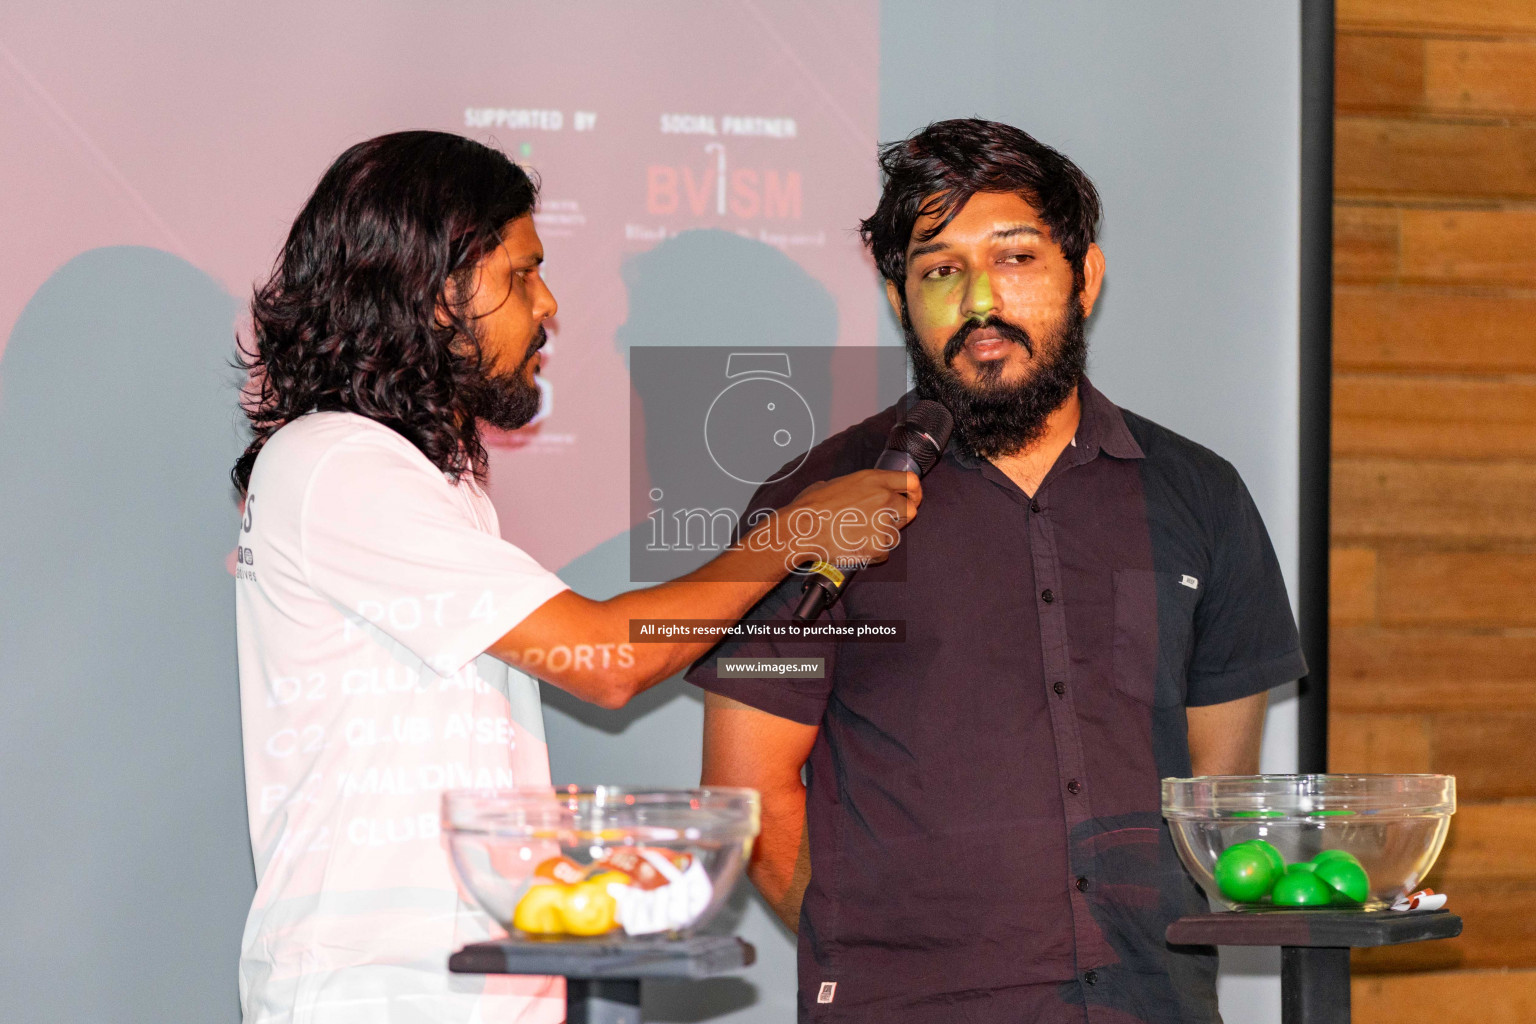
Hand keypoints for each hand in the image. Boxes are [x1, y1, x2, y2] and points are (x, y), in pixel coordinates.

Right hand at [744, 469, 920, 574]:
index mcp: (873, 480)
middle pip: (910, 510)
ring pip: (896, 533)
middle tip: (882, 522)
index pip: (911, 481)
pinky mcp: (880, 546)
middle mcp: (883, 498)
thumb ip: (855, 486)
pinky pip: (884, 552)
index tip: (914, 497)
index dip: (915, 491)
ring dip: (882, 536)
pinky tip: (854, 547)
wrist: (802, 530)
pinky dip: (872, 553)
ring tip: (857, 536)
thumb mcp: (834, 483)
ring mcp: (884, 523)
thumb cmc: (811, 507)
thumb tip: (854, 492)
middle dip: (899, 517)